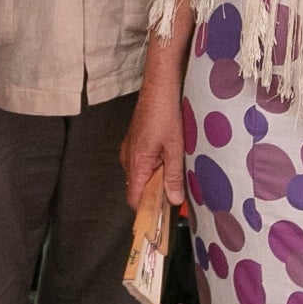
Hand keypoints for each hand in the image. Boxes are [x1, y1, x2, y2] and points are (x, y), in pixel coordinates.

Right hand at [120, 79, 186, 212]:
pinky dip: (152, 168)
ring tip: (173, 172)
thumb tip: (173, 201)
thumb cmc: (166, 115)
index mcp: (135, 163)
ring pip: (139, 176)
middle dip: (154, 194)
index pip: (134, 199)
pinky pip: (140, 164)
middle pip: (137, 189)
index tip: (161, 215)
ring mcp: (128, 150)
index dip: (146, 210)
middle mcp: (127, 159)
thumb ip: (173, 176)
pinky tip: (168, 159)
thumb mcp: (175, 148)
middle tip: (174, 193)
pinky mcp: (133, 143)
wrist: (159, 88)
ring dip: (155, 179)